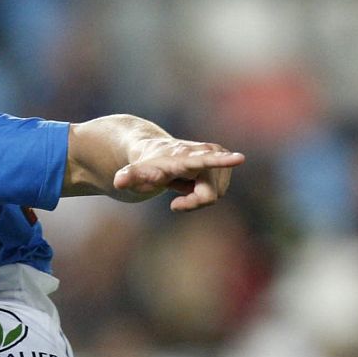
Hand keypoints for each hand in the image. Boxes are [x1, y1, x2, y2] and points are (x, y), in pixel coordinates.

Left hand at [114, 139, 244, 210]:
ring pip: (216, 195)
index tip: (239, 158)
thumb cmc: (147, 166)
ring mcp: (217, 156)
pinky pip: (220, 192)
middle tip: (174, 204)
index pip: (204, 160)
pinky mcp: (224, 162)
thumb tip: (118, 181)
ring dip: (198, 198)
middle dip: (193, 203)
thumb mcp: (135, 174)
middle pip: (210, 195)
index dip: (221, 161)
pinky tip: (193, 185)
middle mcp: (205, 152)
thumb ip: (129, 176)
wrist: (155, 152)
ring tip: (183, 187)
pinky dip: (205, 194)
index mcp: (185, 156)